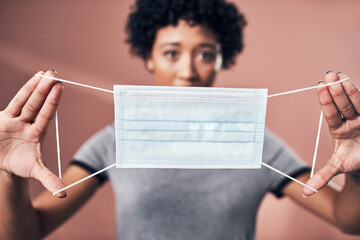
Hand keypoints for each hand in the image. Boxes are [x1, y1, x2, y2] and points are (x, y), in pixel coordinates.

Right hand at [0, 70, 65, 196]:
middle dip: (44, 89)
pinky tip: (28, 80)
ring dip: (32, 87)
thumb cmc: (22, 165)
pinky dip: (16, 95)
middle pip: (36, 103)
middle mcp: (27, 123)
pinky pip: (9, 104)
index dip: (52, 101)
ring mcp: (14, 119)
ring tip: (43, 72)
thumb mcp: (35, 172)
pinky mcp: (2, 119)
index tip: (60, 87)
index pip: (46, 113)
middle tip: (53, 73)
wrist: (4, 164)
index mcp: (37, 133)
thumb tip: (64, 193)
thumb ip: (49, 180)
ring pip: (23, 100)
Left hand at [303, 71, 359, 195]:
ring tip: (342, 75)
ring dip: (351, 89)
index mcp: (338, 129)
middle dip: (337, 90)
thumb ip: (323, 177)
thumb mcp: (336, 168)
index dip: (326, 100)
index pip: (331, 113)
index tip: (320, 86)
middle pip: (344, 104)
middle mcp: (351, 121)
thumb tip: (306, 192)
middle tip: (330, 74)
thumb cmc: (351, 161)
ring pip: (357, 102)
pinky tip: (355, 84)